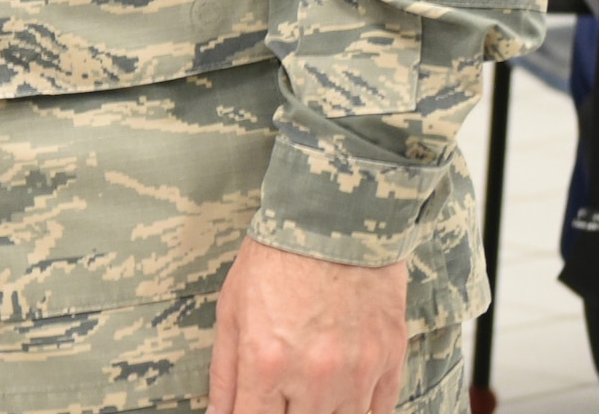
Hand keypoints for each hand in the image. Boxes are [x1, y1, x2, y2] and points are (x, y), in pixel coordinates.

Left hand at [208, 236, 406, 413]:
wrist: (333, 219)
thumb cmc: (276, 257)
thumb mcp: (231, 306)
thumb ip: (224, 370)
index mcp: (266, 360)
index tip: (249, 411)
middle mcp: (312, 376)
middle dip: (285, 413)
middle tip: (281, 394)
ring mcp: (356, 374)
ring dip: (322, 413)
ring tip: (308, 390)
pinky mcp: (389, 363)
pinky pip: (379, 413)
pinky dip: (360, 410)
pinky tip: (343, 394)